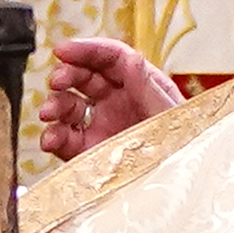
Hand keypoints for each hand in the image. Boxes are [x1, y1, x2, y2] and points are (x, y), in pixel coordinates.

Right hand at [38, 33, 181, 158]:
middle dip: (67, 75)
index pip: (109, 58)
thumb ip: (148, 87)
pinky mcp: (91, 152)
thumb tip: (130, 58)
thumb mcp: (170, 113)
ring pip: (69, 106)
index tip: (64, 50)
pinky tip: (50, 138)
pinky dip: (53, 137)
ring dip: (55, 105)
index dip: (86, 50)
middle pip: (84, 78)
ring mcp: (102, 126)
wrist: (180, 182)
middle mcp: (117, 102)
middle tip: (57, 81)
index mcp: (139, 85)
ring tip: (48, 112)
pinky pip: (66, 140)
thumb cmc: (185, 146)